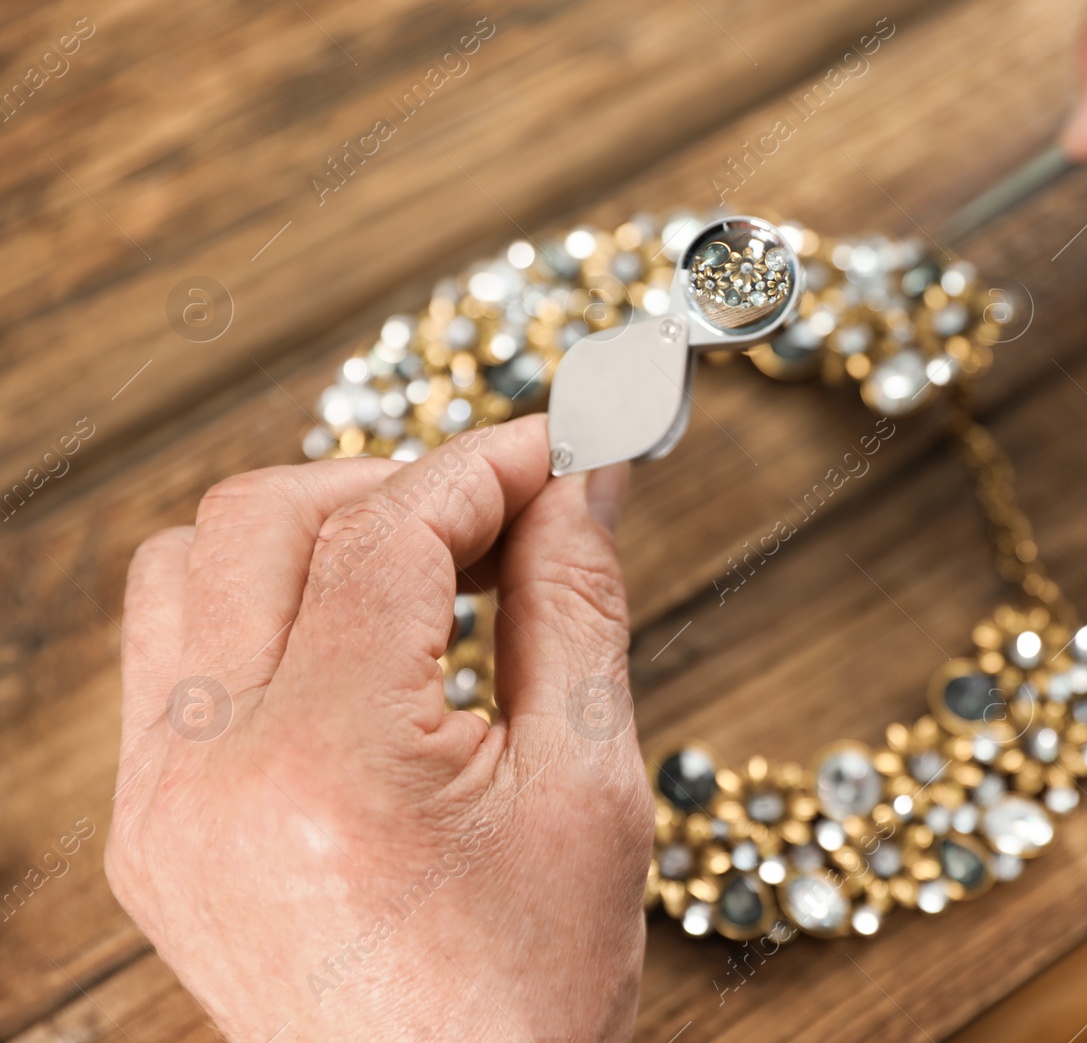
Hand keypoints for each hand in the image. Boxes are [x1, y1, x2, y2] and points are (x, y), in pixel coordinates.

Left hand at [106, 415, 650, 1041]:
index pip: (386, 535)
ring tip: (423, 578)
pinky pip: (172, 654)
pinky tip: (357, 650)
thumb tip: (581, 484)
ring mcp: (158, 805)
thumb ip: (576, 608)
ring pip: (189, 568)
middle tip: (500, 517)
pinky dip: (263, 611)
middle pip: (263, 518)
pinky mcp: (150, 829)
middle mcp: (207, 774)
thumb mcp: (587, 789)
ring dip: (310, 536)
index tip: (555, 448)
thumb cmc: (526, 994)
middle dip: (394, 487)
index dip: (482, 467)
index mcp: (327, 765)